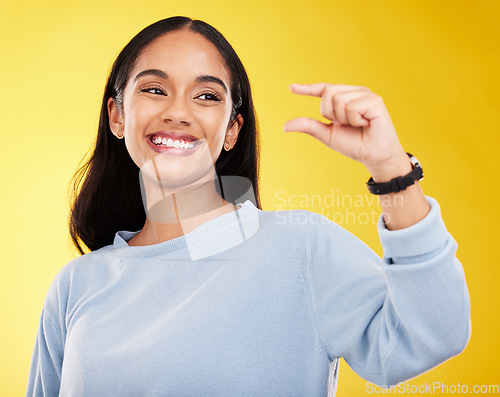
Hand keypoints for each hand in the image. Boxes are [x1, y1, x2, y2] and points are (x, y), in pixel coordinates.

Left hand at [283, 83, 409, 180]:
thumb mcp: (327, 135)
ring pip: (339, 99)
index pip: (323, 89)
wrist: (374, 156)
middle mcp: (355, 92)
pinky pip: (352, 106)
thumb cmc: (354, 144)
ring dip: (344, 118)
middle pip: (328, 92)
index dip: (308, 88)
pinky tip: (366, 123)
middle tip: (346, 124)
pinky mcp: (375, 100)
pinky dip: (355, 119)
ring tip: (358, 125)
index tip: (291, 88)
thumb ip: (309, 126)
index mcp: (344, 98)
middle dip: (330, 113)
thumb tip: (285, 126)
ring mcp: (366, 94)